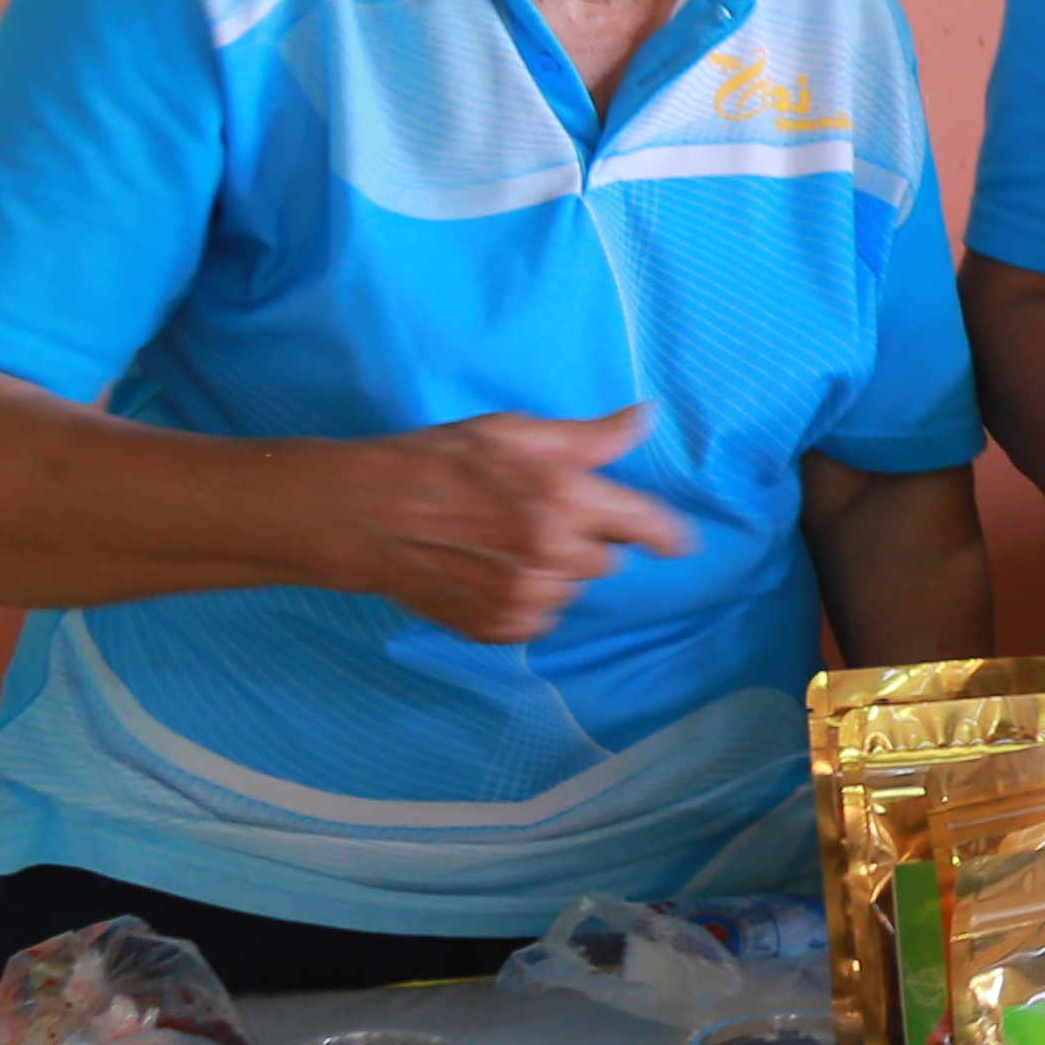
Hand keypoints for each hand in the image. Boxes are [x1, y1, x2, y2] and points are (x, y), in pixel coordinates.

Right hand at [350, 406, 687, 643]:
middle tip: (538, 519)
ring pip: (571, 592)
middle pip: (607, 561)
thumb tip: (647, 417)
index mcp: (565, 498)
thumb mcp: (514, 433)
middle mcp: (552, 553)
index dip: (666, 534)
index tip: (680, 543)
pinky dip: (525, 603)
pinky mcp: (496, 628)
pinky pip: (539, 621)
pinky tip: (489, 574)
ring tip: (504, 546)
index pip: (644, 525)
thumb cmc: (440, 462)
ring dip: (553, 574)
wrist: (364, 514)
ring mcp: (524, 597)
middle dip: (584, 542)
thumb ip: (589, 436)